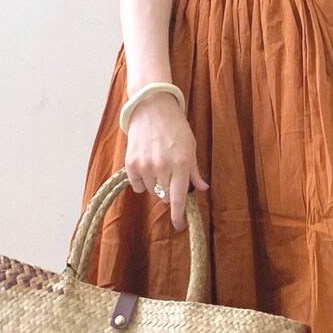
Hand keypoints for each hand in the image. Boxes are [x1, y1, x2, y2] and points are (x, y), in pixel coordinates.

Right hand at [124, 92, 208, 231]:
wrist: (151, 107)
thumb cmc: (175, 126)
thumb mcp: (191, 147)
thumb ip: (194, 171)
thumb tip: (202, 189)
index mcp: (181, 164)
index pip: (178, 198)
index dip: (178, 215)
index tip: (179, 225)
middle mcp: (163, 167)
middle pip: (165, 197)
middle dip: (169, 192)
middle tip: (171, 177)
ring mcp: (145, 165)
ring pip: (152, 191)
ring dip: (157, 186)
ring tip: (159, 166)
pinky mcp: (131, 163)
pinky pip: (138, 185)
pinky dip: (142, 181)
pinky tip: (147, 167)